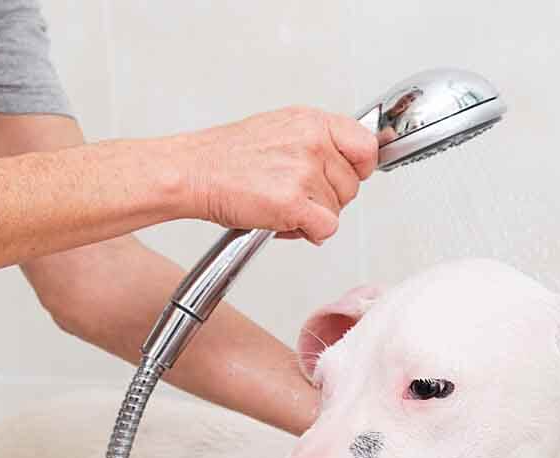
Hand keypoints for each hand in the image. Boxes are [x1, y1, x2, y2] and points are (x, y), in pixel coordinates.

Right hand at [174, 106, 378, 243]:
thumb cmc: (227, 157)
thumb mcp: (280, 129)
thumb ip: (316, 142)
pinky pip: (325, 229)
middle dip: (329, 199)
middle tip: (298, 196)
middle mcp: (312, 143)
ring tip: (282, 206)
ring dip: (313, 217)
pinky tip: (284, 222)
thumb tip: (346, 165)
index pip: (366, 147)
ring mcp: (304, 172)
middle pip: (352, 186)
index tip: (349, 177)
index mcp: (312, 122)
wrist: (193, 172)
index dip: (360, 169)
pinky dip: (307, 233)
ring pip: (337, 211)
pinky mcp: (294, 203)